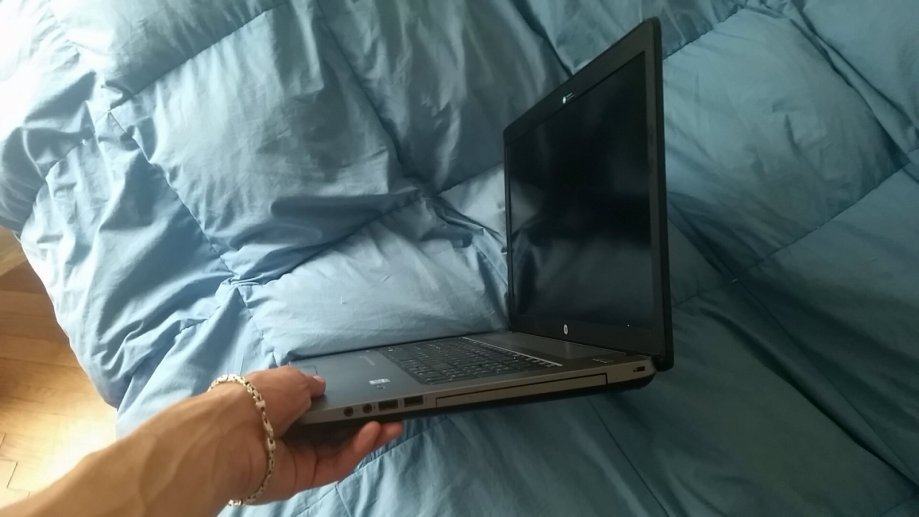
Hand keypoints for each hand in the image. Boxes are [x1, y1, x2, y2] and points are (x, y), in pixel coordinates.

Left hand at [215, 366, 403, 502]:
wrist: (230, 435)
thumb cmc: (258, 398)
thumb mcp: (289, 378)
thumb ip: (310, 384)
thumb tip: (322, 386)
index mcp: (282, 405)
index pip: (319, 406)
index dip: (344, 402)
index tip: (369, 398)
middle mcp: (290, 431)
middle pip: (335, 430)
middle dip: (364, 421)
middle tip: (392, 414)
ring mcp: (297, 456)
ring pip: (339, 448)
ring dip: (367, 436)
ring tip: (392, 424)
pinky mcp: (303, 478)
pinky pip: (334, 464)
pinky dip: (355, 450)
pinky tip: (372, 433)